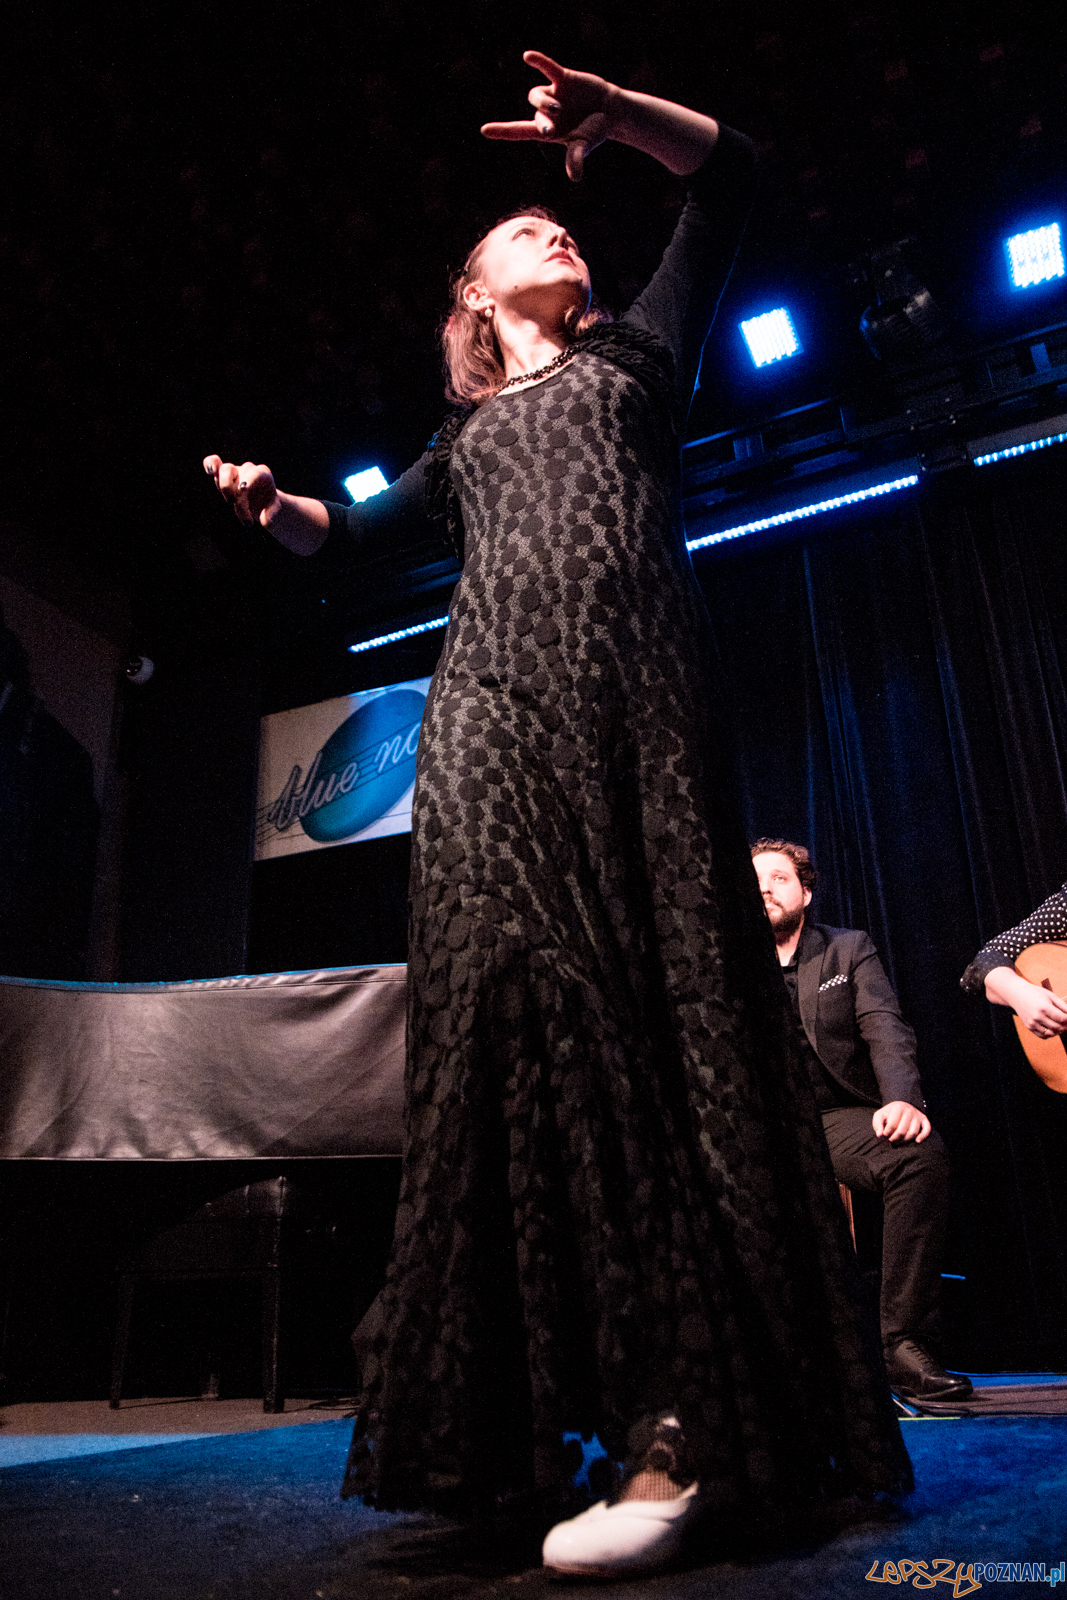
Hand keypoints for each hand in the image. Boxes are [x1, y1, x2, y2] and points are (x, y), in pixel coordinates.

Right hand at [203, 454, 279, 526]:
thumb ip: (271, 514)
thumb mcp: (273, 510)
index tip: (243, 491)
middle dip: (234, 487)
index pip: (254, 474)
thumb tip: (266, 521)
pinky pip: (213, 462)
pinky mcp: (222, 475)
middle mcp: (248, 469)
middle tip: (234, 503)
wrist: (262, 502)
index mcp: (262, 473)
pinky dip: (210, 464)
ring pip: (225, 470)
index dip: (247, 481)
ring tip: (230, 502)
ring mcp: (235, 471)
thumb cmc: (268, 504)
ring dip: (225, 487)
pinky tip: (209, 470)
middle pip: (239, 472)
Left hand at [481, 50, 616, 181]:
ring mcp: (553, 94)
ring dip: (544, 103)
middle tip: (550, 131)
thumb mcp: (585, 145)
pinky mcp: (563, 78)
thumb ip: (577, 158)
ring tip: (558, 108)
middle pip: (535, 116)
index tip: (484, 130)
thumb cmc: (594, 131)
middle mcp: (546, 113)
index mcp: (547, 131)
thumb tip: (575, 177)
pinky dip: (539, 62)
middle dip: (542, 122)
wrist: (610, 110)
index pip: (519, 131)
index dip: (502, 131)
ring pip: (537, 96)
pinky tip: (528, 57)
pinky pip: (548, 68)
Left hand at [872, 1101, 930, 1142]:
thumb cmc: (889, 1114)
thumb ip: (877, 1124)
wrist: (900, 1107)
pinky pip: (927, 1129)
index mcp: (898, 1107)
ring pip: (913, 1133)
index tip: (884, 1135)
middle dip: (895, 1138)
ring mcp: (917, 1115)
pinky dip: (923, 1136)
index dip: (887, 1133)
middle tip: (891, 1139)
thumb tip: (880, 1135)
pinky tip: (917, 1141)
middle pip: (902, 1131)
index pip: (892, 1125)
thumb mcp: (880, 1115)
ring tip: (899, 1140)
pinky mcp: (924, 1119)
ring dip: (905, 1140)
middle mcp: (909, 1110)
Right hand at [1012, 982, 1066, 1037]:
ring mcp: (1032, 1023)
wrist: (1017, 994)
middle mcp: (1037, 1017)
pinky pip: (1043, 1036)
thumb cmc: (1035, 993)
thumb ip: (1063, 1006)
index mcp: (1044, 1007)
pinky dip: (1050, 1034)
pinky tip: (1052, 1027)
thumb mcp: (1051, 996)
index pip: (1062, 1019)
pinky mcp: (1029, 1027)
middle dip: (1065, 1026)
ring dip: (1058, 1031)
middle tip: (1066, 1022)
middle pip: (1058, 1027)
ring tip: (1059, 1024)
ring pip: (1051, 1033)